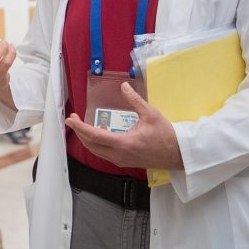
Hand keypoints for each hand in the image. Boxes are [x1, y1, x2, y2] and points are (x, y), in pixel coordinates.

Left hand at [64, 82, 182, 169]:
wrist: (177, 154)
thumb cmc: (165, 134)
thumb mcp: (150, 114)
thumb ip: (134, 100)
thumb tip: (123, 86)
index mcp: (123, 143)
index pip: (94, 136)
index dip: (80, 127)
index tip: (70, 119)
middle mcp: (118, 154)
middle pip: (91, 144)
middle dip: (79, 131)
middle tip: (73, 119)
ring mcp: (120, 160)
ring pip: (96, 151)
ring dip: (86, 138)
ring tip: (82, 125)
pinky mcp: (123, 162)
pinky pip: (103, 153)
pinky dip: (96, 144)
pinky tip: (98, 133)